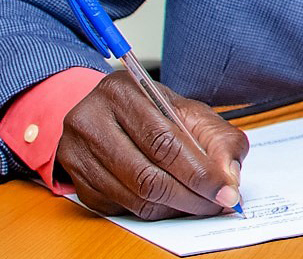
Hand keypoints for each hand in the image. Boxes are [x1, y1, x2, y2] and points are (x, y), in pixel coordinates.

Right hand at [57, 71, 247, 219]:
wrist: (112, 111)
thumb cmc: (156, 111)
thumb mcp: (191, 112)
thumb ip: (218, 140)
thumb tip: (228, 178)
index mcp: (123, 93)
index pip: (164, 141)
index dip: (199, 172)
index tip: (225, 191)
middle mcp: (90, 120)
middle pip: (145, 174)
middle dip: (189, 196)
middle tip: (214, 205)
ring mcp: (76, 151)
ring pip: (131, 196)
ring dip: (172, 207)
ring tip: (197, 204)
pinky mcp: (74, 177)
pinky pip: (116, 207)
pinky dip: (149, 210)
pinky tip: (169, 203)